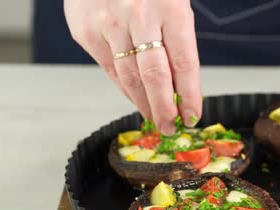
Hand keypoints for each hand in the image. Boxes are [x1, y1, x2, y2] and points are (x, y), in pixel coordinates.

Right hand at [64, 0, 201, 134]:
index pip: (184, 63)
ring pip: (129, 78)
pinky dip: (124, 89)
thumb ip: (177, 40)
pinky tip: (134, 99)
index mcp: (171, 8)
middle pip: (154, 76)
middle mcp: (138, 16)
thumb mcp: (174, 3)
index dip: (190, 95)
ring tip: (155, 119)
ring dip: (143, 105)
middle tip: (170, 127)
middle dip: (164, 109)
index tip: (193, 116)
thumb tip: (182, 86)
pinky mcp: (86, 30)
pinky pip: (109, 69)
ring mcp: (108, 24)